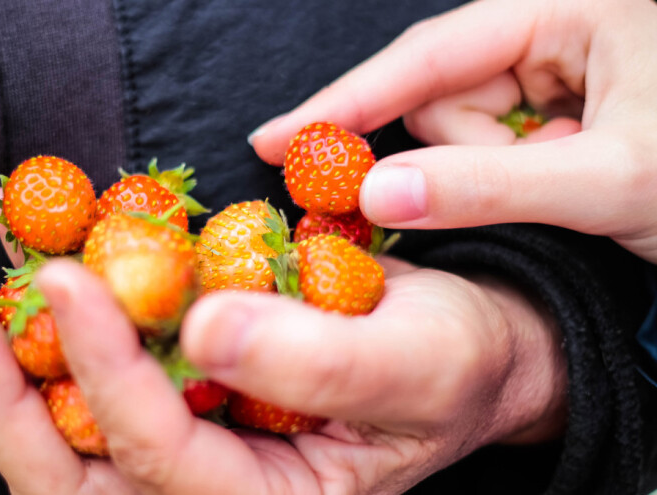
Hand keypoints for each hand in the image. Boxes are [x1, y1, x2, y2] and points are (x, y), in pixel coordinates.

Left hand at [0, 253, 565, 493]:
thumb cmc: (449, 364)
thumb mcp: (413, 363)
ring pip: (63, 424)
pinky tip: (18, 250)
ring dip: (0, 352)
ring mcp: (180, 443)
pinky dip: (46, 313)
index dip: (108, 369)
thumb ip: (322, 361)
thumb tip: (206, 327)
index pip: (160, 454)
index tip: (71, 277)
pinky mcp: (173, 391)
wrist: (456, 348)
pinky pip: (89, 367)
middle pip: (73, 470)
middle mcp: (204, 487)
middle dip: (1, 390)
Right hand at [248, 0, 656, 262]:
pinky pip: (494, 144)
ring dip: (500, 171)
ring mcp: (555, 67)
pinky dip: (514, 175)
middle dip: (469, 154)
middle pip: (444, 95)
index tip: (274, 140)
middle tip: (534, 185)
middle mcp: (553, 28)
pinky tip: (577, 177)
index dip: (347, 102)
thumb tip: (373, 190)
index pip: (428, 56)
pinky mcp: (557, 107)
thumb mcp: (607, 181)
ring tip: (580, 180)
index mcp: (568, 8)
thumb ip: (485, 185)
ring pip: (465, 127)